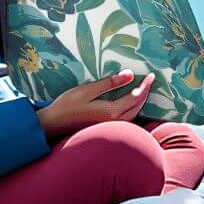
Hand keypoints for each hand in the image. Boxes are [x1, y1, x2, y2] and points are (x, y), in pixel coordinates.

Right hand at [36, 70, 154, 136]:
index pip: (135, 97)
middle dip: (145, 94)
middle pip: (137, 108)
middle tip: (149, 81)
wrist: (52, 124)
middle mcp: (113, 122)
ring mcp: (108, 127)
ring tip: (142, 90)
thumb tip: (130, 75)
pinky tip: (129, 103)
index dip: (145, 86)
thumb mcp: (87, 90)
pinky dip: (132, 109)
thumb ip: (109, 83)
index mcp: (111, 112)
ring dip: (139, 103)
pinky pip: (125, 119)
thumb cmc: (67, 105)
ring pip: (132, 115)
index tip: (152, 76)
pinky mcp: (104, 128)